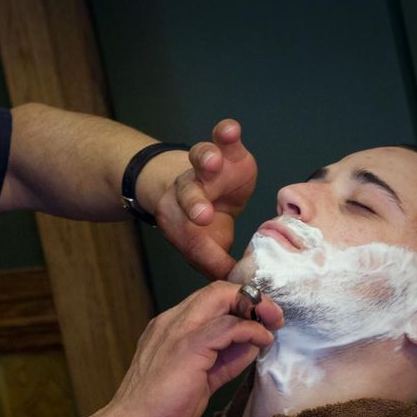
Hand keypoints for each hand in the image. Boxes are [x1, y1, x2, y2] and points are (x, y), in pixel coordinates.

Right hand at [103, 281, 282, 416]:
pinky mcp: (188, 347)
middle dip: (251, 297)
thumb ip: (223, 359)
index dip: (238, 303)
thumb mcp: (199, 379)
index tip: (260, 318)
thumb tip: (251, 345)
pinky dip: (250, 330)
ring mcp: (177, 331)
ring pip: (221, 297)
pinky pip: (227, 326)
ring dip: (254, 308)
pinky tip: (262, 341)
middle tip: (273, 316)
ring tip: (272, 326)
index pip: (209, 299)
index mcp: (169, 327)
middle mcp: (171, 321)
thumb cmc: (159, 411)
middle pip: (216, 289)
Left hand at [154, 119, 256, 279]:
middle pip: (188, 194)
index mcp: (180, 219)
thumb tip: (235, 287)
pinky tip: (229, 129)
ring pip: (199, 160)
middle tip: (203, 216)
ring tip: (212, 162)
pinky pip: (221, 138)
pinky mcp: (227, 152)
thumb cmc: (204, 226)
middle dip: (194, 204)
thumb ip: (216, 264)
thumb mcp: (207, 248)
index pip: (188, 234)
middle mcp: (190, 190)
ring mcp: (206, 168)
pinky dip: (225, 132)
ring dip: (205, 160)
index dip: (199, 246)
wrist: (203, 192)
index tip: (211, 264)